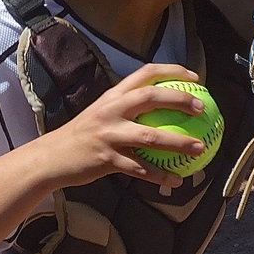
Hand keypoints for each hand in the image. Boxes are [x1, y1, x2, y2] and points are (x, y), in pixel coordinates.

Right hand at [48, 63, 207, 188]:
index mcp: (112, 96)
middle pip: (150, 98)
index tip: (194, 79)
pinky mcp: (107, 159)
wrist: (51, 158)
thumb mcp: (101, 114)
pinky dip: (159, 176)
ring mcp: (108, 134)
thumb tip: (160, 109)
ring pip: (150, 136)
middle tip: (202, 108)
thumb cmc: (81, 137)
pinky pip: (139, 169)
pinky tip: (176, 182)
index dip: (171, 71)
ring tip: (199, 148)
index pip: (144, 73)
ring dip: (178, 142)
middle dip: (179, 100)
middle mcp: (111, 110)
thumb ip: (126, 108)